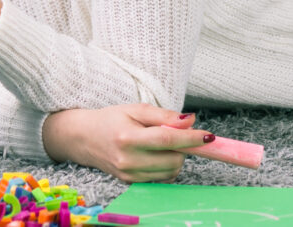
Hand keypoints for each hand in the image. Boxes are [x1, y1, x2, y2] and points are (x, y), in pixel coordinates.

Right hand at [42, 104, 212, 182]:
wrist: (83, 138)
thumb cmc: (110, 119)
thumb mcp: (135, 109)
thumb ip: (163, 115)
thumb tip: (191, 121)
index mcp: (128, 137)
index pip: (167, 140)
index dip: (191, 138)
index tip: (209, 136)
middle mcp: (128, 159)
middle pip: (173, 159)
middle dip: (182, 147)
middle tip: (174, 134)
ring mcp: (129, 174)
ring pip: (171, 171)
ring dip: (176, 157)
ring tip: (162, 144)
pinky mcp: (131, 182)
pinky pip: (162, 178)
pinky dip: (166, 167)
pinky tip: (156, 156)